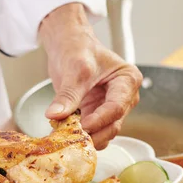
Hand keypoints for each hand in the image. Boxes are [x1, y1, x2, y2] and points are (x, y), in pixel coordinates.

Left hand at [39, 3, 142, 148]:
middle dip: (94, 133)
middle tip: (73, 137)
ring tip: (67, 135)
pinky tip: (66, 133)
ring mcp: (110, 108)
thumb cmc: (78, 48)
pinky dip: (80, 136)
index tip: (82, 126)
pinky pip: (92, 132)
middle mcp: (124, 97)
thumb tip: (55, 114)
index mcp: (127, 80)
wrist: (68, 45)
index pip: (117, 107)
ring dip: (87, 137)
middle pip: (113, 124)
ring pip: (104, 133)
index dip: (100, 120)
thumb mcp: (74, 69)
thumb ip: (67, 94)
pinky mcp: (97, 115)